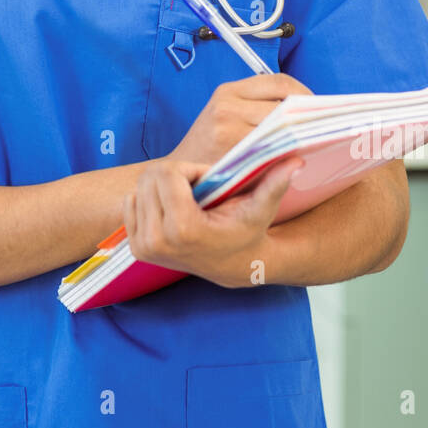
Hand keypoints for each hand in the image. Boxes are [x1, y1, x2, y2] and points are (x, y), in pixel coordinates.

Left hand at [123, 73, 312, 287]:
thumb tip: (296, 162)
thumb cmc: (247, 232)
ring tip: (186, 198)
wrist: (232, 266)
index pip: (167, 173)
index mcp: (183, 228)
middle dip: (175, 174)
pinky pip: (130, 202)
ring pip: (139, 187)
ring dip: (162, 185)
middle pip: (150, 177)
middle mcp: (157, 241)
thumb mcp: (260, 209)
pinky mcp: (136, 248)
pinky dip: (149, 198)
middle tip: (196, 187)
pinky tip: (172, 208)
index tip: (206, 179)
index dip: (188, 169)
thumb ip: (274, 184)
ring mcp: (144, 247)